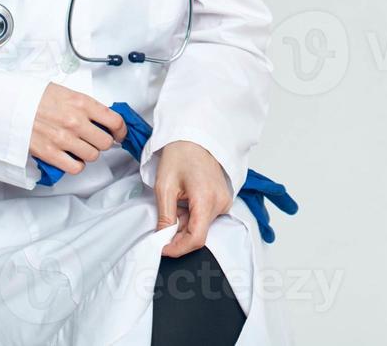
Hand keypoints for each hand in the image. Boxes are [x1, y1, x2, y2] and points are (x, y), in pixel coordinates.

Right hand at [28, 82, 126, 175]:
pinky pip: (76, 167)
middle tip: (96, 140)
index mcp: (82, 103)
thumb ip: (86, 106)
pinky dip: (77, 165)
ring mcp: (64, 139)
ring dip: (89, 153)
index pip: (115, 121)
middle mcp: (76, 121)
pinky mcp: (51, 153)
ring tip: (81, 147)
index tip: (119, 134)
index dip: (121, 130)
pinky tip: (72, 157)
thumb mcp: (67, 92)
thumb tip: (103, 119)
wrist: (11, 105)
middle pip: (105, 142)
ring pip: (92, 156)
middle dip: (103, 142)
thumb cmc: (36, 97)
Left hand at [154, 140, 233, 257]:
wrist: (195, 138)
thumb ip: (165, 216)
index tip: (162, 248)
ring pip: (202, 227)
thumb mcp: (164, 186)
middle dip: (178, 236)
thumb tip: (163, 238)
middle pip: (199, 234)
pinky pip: (207, 218)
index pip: (196, 238)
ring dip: (184, 226)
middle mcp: (221, 202)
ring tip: (173, 207)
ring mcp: (224, 201)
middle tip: (161, 228)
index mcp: (206, 199)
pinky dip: (192, 218)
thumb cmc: (180, 155)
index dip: (178, 248)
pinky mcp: (223, 200)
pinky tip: (183, 205)